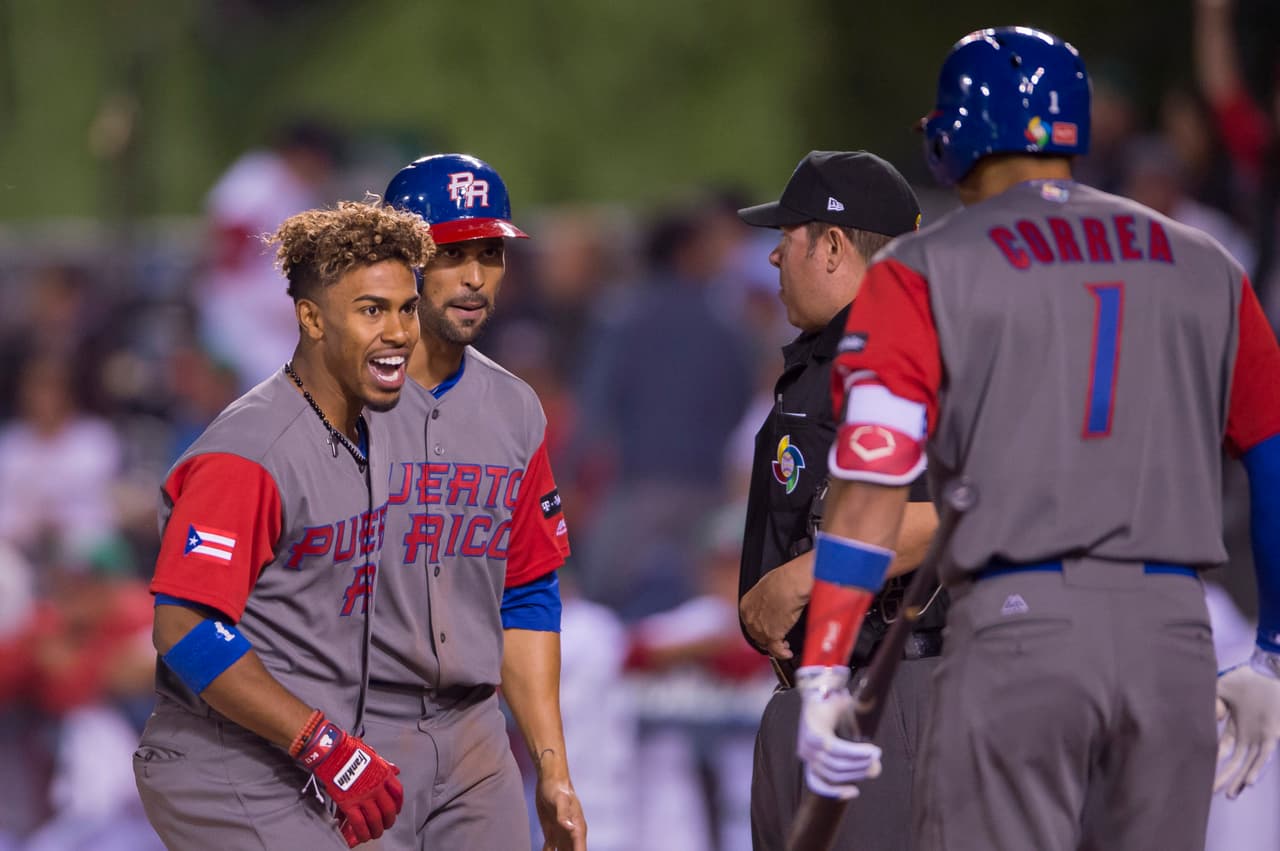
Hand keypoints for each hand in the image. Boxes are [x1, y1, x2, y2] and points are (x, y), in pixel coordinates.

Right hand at [294, 712, 403, 845]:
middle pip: (389, 810)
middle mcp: (376, 787)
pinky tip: (362, 836)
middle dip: (389, 821)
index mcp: (383, 774)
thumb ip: (384, 764)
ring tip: (374, 834)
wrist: (332, 751)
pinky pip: (358, 823)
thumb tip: (396, 769)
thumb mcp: (372, 753)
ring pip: (375, 820)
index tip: (396, 810)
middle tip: (385, 825)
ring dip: (376, 830)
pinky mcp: (348, 803)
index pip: (398, 793)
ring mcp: (363, 796)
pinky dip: (361, 832)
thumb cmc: (349, 749)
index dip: (398, 804)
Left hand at [534, 771, 586, 850]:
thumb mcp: (560, 799)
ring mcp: (562, 835)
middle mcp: (572, 834)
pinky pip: (551, 850)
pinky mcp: (552, 833)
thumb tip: (570, 827)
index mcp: (577, 828)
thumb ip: (564, 814)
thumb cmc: (557, 788)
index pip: (580, 850)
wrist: (551, 780)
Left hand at [740, 554, 812, 658]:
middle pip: (756, 635)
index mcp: (746, 605)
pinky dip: (782, 653)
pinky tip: (788, 653)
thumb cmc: (784, 579)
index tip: (769, 629)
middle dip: (767, 638)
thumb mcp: (767, 587)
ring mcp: (759, 628)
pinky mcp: (771, 635)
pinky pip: (776, 650)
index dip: (761, 628)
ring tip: (785, 646)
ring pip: (766, 644)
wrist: (791, 583)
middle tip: (779, 639)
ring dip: (776, 646)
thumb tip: (773, 603)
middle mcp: (749, 618)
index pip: (751, 623)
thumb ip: (766, 599)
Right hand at [795, 666, 881, 799]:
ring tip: (872, 770)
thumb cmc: (830, 700)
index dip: (857, 753)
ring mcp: (807, 758)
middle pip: (836, 765)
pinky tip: (854, 791)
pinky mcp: (809, 764)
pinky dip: (834, 791)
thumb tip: (871, 725)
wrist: (814, 700)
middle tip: (878, 762)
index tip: (876, 751)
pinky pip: (817, 783)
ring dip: (854, 775)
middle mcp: (807, 748)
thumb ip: (856, 712)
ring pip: (831, 775)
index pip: (836, 749)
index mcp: (812, 732)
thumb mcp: (842, 701)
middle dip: (860, 765)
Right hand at [1215, 648, 1279, 797]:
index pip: (1222, 748)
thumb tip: (1213, 719)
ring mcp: (1260, 736)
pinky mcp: (1272, 735)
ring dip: (1239, 779)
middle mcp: (1248, 735)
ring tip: (1231, 795)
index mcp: (1237, 726)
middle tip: (1211, 792)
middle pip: (1234, 761)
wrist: (1266, 670)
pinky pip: (1265, 756)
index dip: (1214, 761)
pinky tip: (1249, 782)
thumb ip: (1213, 703)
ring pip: (1248, 764)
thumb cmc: (1245, 677)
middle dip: (1224, 777)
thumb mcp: (1221, 688)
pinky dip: (1257, 769)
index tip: (1203, 772)